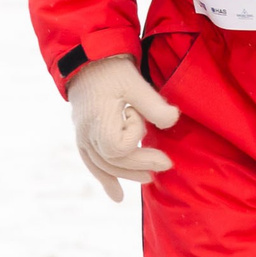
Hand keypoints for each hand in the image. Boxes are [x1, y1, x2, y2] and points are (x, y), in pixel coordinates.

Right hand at [67, 56, 180, 201]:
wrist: (87, 60)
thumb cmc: (112, 70)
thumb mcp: (136, 83)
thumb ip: (154, 105)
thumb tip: (173, 120)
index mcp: (98, 122)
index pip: (121, 146)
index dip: (136, 135)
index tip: (139, 114)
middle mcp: (87, 134)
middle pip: (115, 161)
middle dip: (141, 164)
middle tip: (167, 163)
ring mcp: (82, 137)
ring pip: (104, 166)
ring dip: (127, 174)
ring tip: (149, 179)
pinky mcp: (83, 137)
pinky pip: (92, 164)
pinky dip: (105, 179)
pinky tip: (117, 196)